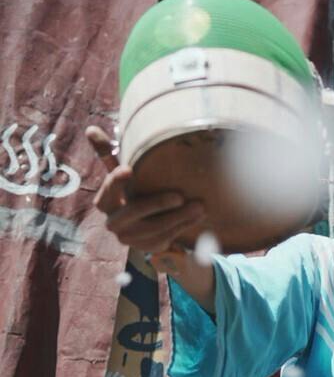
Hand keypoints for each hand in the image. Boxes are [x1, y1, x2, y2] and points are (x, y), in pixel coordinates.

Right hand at [86, 126, 203, 271]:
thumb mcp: (123, 173)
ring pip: (153, 229)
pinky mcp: (147, 248)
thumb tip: (90, 129)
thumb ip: (108, 153)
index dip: (117, 180)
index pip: (109, 189)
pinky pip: (165, 239)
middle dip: (157, 204)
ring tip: (199, 207)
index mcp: (104, 201)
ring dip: (178, 218)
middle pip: (133, 212)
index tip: (129, 169)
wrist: (147, 223)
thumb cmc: (134, 189)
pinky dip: (183, 228)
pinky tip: (198, 217)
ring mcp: (130, 238)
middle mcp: (113, 222)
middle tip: (180, 196)